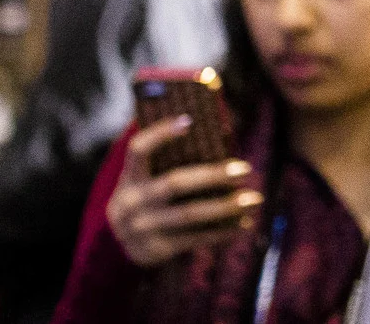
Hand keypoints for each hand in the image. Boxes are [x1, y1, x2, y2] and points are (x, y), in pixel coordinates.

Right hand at [105, 115, 261, 267]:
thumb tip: (216, 128)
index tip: (188, 120)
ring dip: (226, 206)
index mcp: (130, 177)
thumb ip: (167, 157)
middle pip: (175, 183)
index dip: (160, 134)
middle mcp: (133, 202)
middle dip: (213, 175)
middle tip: (245, 169)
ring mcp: (144, 227)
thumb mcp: (143, 177)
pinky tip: (245, 223)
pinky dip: (223, 231)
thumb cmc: (145, 196)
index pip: (138, 150)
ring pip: (190, 214)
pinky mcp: (158, 248)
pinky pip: (195, 238)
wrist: (115, 244)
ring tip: (254, 199)